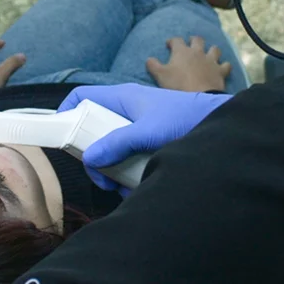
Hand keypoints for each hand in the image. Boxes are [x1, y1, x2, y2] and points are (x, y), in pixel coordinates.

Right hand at [59, 83, 230, 190]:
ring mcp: (137, 129)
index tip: (61, 136)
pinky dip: (128, 175)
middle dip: (92, 155)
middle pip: (93, 130)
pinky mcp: (148, 145)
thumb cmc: (187, 119)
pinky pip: (128, 160)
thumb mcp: (149, 132)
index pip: (83, 96)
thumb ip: (119, 143)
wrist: (222, 127)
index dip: (67, 111)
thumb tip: (90, 159)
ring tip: (120, 186)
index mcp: (122, 98)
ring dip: (111, 170)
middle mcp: (126, 112)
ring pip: (110, 149)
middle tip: (99, 175)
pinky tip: (135, 187)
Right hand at [147, 36, 231, 92]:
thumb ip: (153, 65)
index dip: (172, 41)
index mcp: (182, 51)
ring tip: (208, 53)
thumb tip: (149, 59)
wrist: (198, 97)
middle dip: (193, 40)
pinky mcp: (221, 71)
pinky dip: (224, 65)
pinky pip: (226, 65)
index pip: (176, 40)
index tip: (169, 45)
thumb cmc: (177, 85)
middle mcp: (197, 52)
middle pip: (197, 40)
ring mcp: (211, 61)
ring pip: (214, 49)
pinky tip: (222, 67)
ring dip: (211, 50)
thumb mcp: (160, 75)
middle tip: (190, 43)